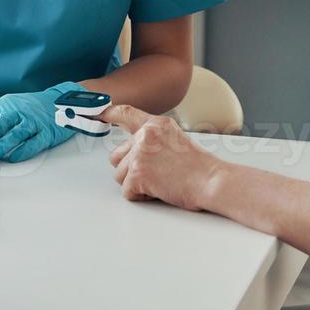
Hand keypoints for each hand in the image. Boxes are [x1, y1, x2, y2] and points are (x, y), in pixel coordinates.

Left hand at [0, 82, 83, 163]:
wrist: (60, 100)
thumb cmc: (29, 108)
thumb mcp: (7, 109)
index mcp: (3, 106)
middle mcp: (16, 112)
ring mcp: (32, 122)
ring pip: (13, 135)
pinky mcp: (47, 132)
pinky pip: (34, 142)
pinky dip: (23, 151)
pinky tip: (13, 158)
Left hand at [103, 105, 224, 211]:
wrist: (212, 182)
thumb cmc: (200, 168)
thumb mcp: (175, 140)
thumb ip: (153, 140)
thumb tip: (134, 151)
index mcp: (157, 124)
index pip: (126, 113)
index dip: (109, 114)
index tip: (98, 113)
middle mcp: (145, 135)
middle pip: (117, 156)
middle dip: (129, 169)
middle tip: (154, 173)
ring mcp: (140, 154)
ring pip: (120, 175)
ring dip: (136, 184)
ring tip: (160, 182)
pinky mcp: (138, 173)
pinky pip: (127, 191)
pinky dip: (141, 197)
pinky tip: (159, 191)